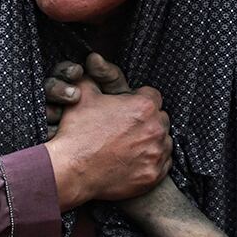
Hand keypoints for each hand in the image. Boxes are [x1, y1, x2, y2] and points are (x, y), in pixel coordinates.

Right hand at [43, 53, 170, 207]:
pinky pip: (163, 164)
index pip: (153, 97)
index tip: (128, 110)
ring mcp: (156, 153)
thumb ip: (95, 77)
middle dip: (148, 122)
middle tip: (128, 129)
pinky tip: (134, 161)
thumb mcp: (83, 95)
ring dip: (152, 141)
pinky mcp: (154, 175)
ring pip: (164, 142)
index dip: (139, 101)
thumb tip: (94, 61)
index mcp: (143, 106)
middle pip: (161, 119)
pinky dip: (152, 162)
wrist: (72, 170)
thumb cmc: (77, 133)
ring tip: (131, 146)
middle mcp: (156, 128)